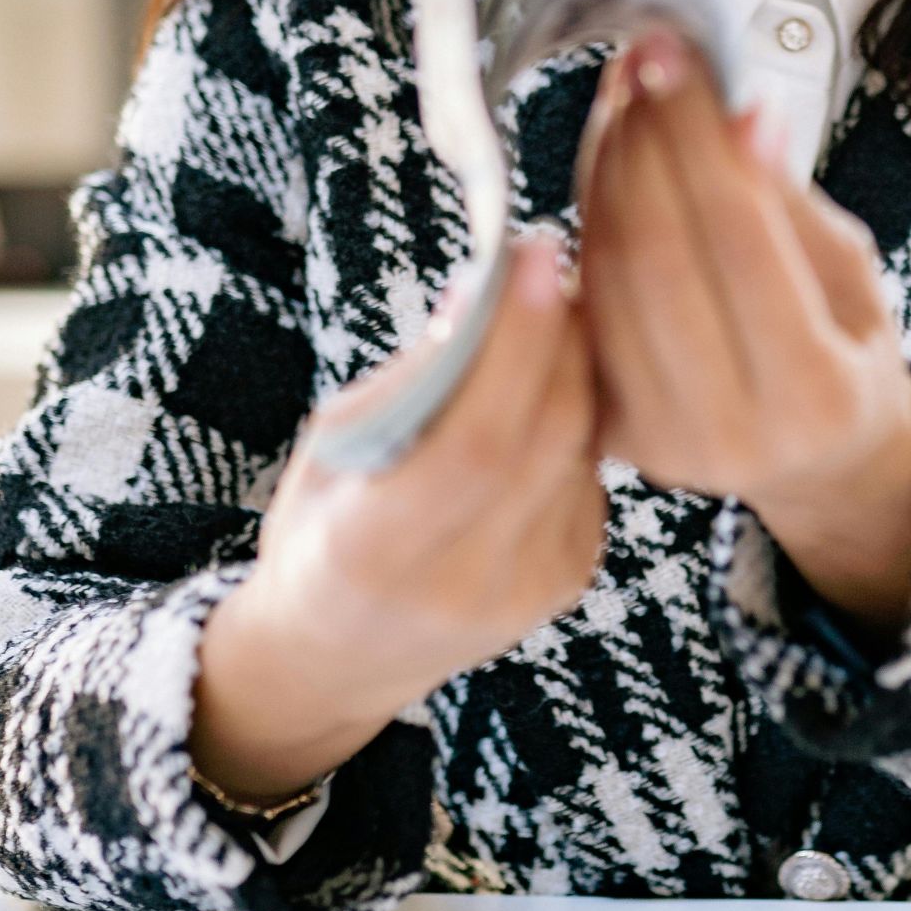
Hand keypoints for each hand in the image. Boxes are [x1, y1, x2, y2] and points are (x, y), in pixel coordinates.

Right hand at [191, 230, 603, 800]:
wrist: (340, 656)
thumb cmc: (322, 530)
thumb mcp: (332, 449)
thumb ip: (412, 379)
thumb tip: (484, 288)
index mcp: (376, 551)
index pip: (475, 441)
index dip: (516, 342)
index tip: (534, 254)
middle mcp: (462, 583)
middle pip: (546, 437)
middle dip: (558, 334)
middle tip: (551, 260)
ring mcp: (526, 593)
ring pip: (579, 450)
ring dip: (575, 365)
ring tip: (547, 308)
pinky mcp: (568, 583)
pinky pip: (589, 474)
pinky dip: (576, 414)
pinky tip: (546, 383)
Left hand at [578, 30, 910, 633]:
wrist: (820, 460)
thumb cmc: (845, 354)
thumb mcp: (851, 274)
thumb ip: (789, 204)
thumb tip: (743, 116)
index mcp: (814, 394)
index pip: (739, 237)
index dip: (697, 135)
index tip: (675, 53)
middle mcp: (730, 432)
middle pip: (655, 254)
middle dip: (641, 141)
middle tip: (643, 64)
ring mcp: (659, 442)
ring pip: (606, 276)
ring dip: (604, 170)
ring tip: (627, 101)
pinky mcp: (610, 433)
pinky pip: (582, 304)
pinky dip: (586, 221)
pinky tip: (607, 162)